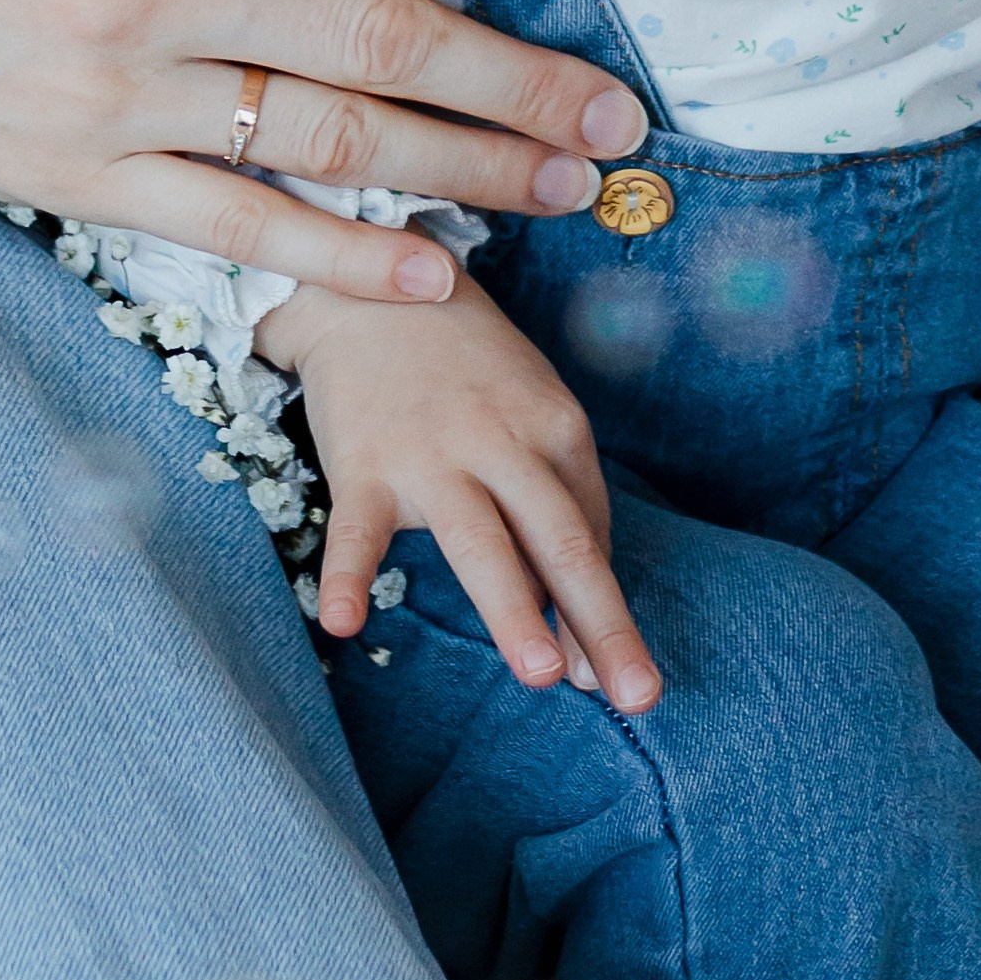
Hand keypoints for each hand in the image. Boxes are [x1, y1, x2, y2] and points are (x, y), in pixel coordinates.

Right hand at [0, 0, 644, 292]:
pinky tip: (436, 273)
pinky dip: (343, 256)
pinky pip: (238, 227)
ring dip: (467, 164)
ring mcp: (121, 92)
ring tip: (568, 181)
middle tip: (621, 103)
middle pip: (378, 31)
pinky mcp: (85, 179)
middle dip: (519, 71)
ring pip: (330, 136)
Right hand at [284, 273, 661, 712]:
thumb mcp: (530, 410)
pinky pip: (356, 529)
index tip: (624, 683)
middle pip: (561, 542)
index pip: (590, 534)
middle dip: (601, 622)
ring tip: (544, 678)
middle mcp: (504, 442)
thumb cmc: (466, 365)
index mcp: (556, 428)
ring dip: (515, 611)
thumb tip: (575, 617)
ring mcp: (432, 453)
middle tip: (636, 697)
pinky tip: (345, 624)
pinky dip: (348, 576)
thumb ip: (556, 500)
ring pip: (481, 542)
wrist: (370, 282)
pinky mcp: (364, 462)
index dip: (607, 613)